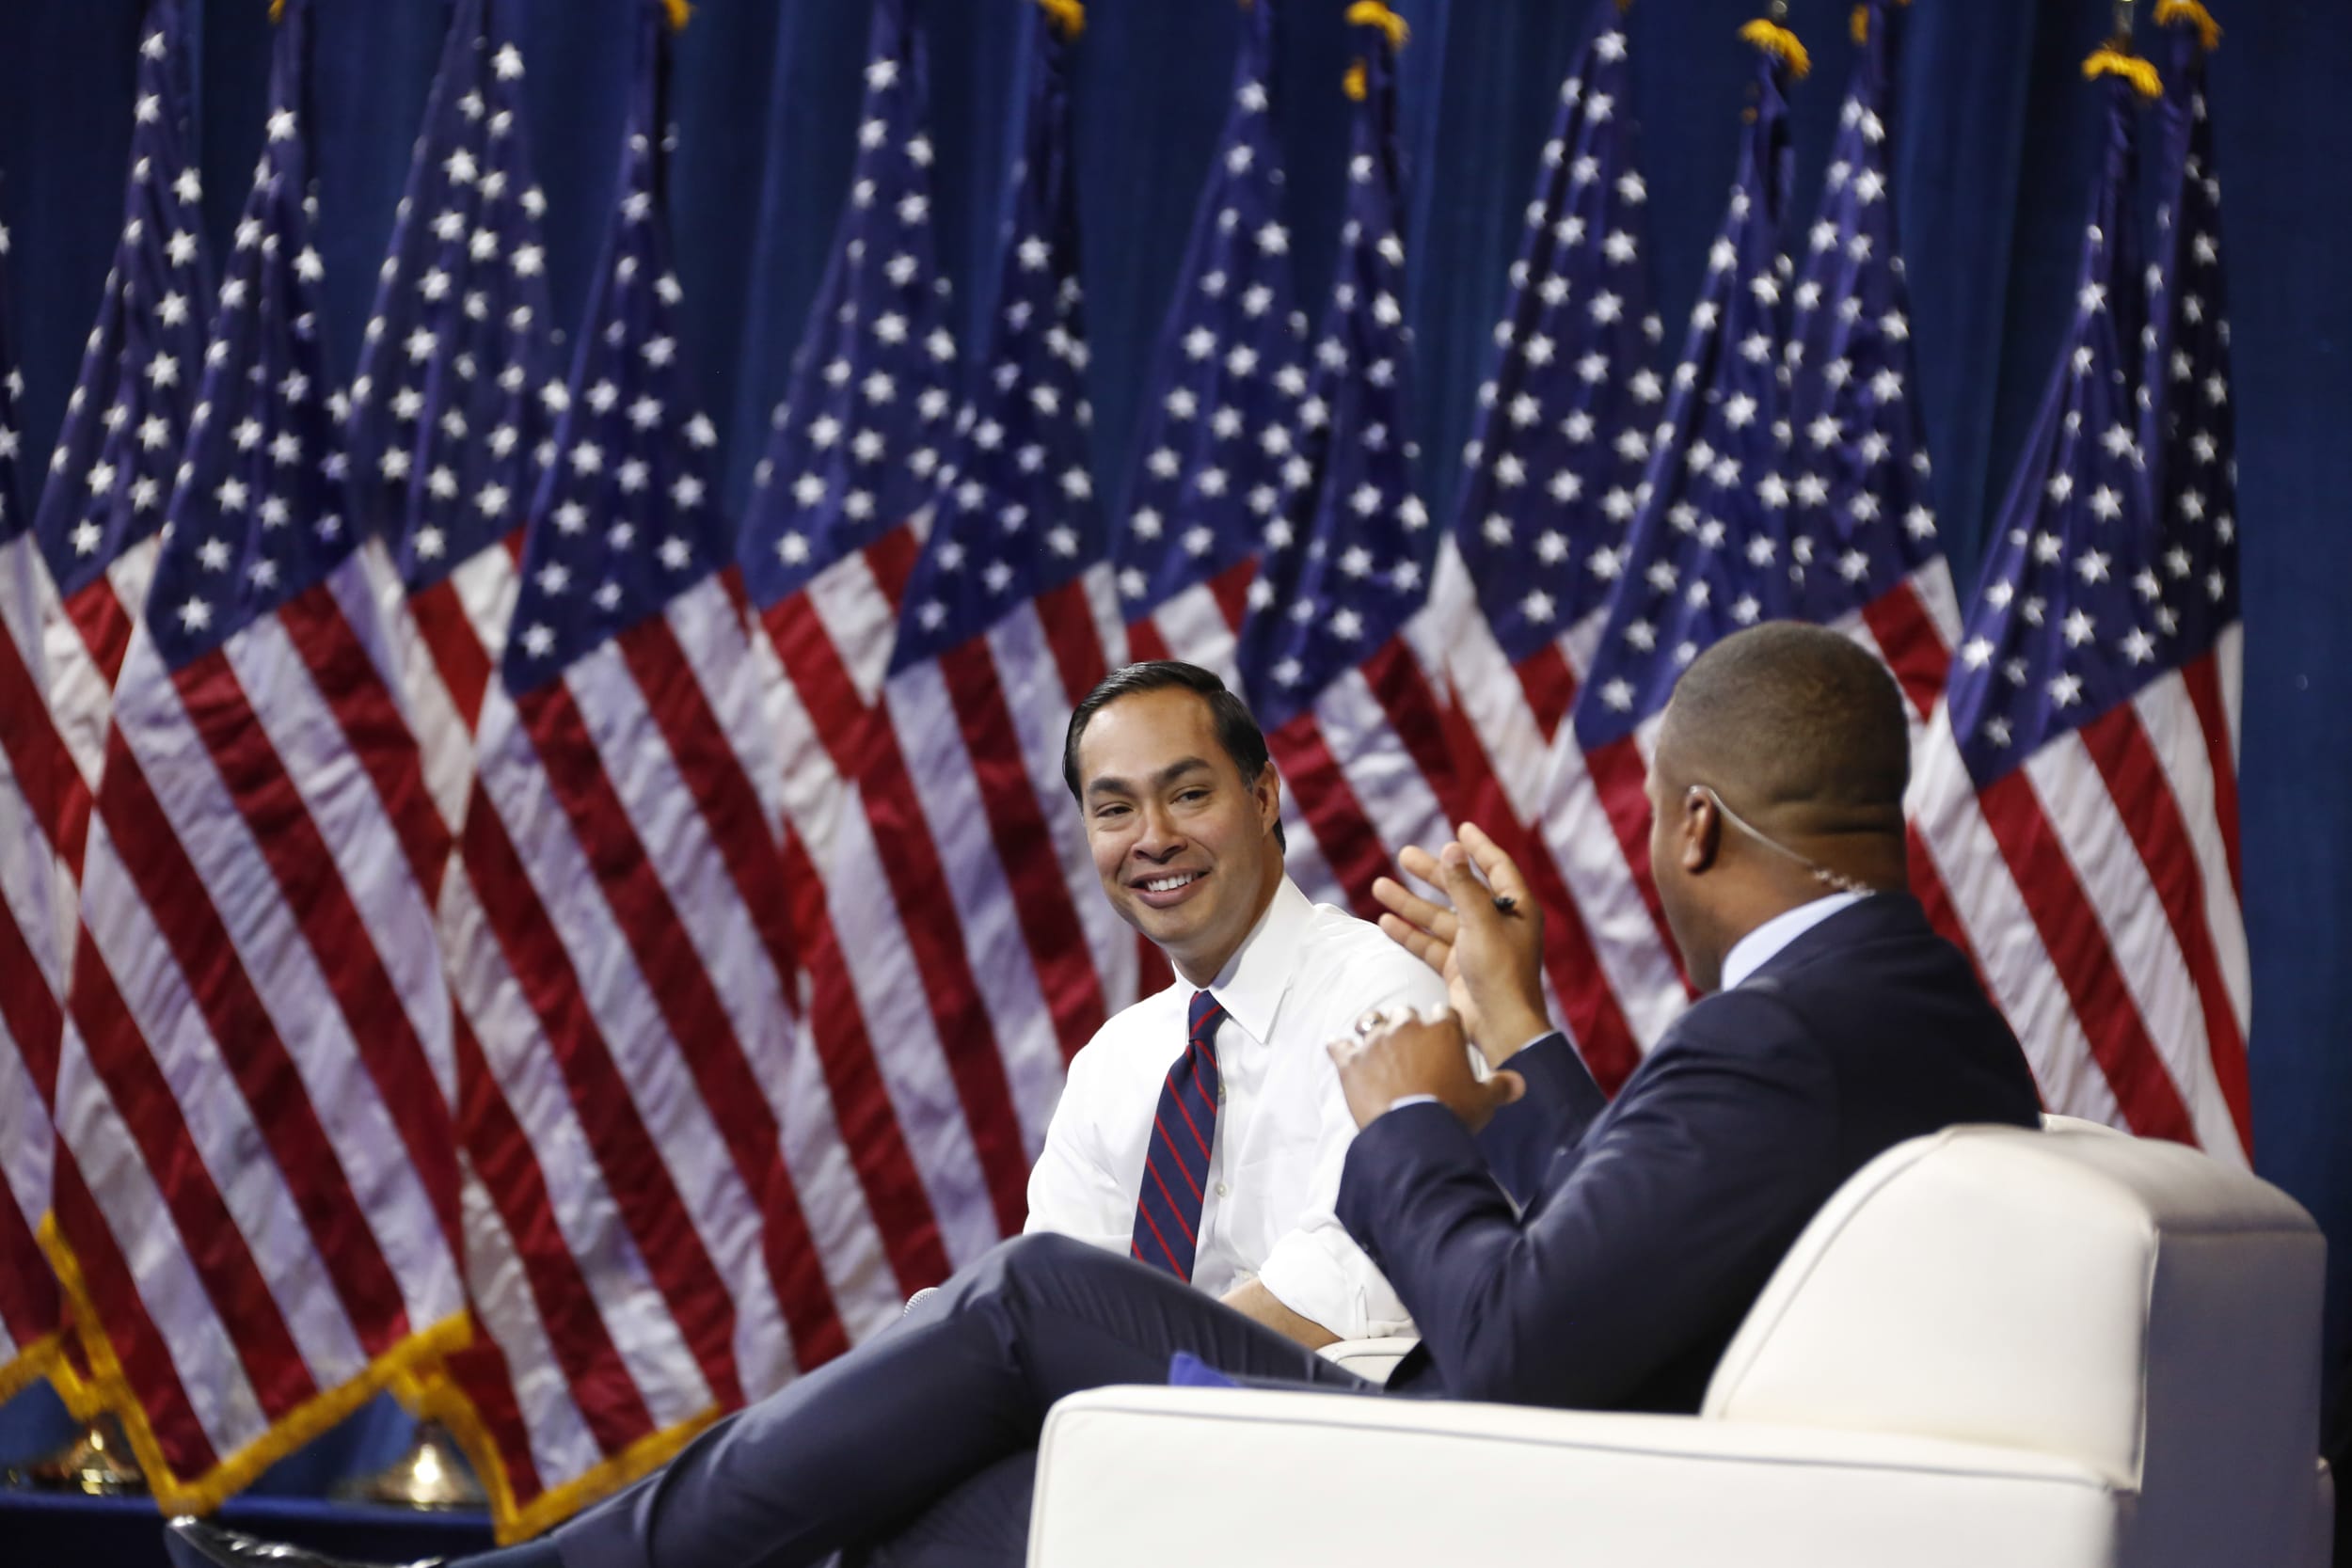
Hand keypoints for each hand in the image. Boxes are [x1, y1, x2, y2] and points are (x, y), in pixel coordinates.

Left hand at [1327, 1009, 1523, 1133]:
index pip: (1444, 1015)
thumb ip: (1502, 1086)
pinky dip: (1340, 1050)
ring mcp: (1375, 1042)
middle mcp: (1407, 1027)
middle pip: (1406, 1013)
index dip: (1443, 1027)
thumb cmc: (1452, 1114)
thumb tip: (1521, 1084)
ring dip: (1374, 1033)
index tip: (1443, 1042)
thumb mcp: (1484, 1101)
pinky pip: (1339, 1045)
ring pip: (1371, 1022)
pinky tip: (1342, 1054)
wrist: (1412, 1136)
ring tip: (1377, 1049)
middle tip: (1410, 1049)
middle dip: (1408, 1027)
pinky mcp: (1349, 1061)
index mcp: (1442, 1030)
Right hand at [1371, 822, 1550, 1067]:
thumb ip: (1463, 886)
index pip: (1497, 867)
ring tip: (1379, 886)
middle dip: (1432, 873)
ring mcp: (1476, 946)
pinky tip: (1386, 921)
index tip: (1462, 828)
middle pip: (1461, 889)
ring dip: (1410, 903)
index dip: (1479, 847)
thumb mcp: (1480, 921)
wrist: (1500, 1025)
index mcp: (1516, 909)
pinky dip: (1410, 933)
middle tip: (1404, 855)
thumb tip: (1451, 848)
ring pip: (1439, 917)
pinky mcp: (1458, 968)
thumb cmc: (1501, 971)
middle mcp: (1497, 924)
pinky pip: (1430, 944)